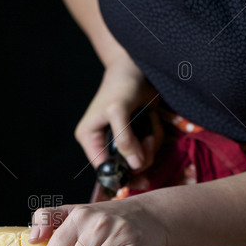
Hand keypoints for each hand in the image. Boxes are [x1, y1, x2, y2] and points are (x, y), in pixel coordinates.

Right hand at [74, 52, 163, 171]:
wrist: (137, 66)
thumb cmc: (121, 85)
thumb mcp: (118, 111)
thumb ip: (125, 139)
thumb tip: (135, 165)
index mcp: (90, 138)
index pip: (102, 169)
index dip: (121, 176)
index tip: (141, 178)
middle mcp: (103, 142)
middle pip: (124, 168)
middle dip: (141, 156)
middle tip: (148, 141)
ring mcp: (122, 140)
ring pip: (140, 159)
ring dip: (151, 145)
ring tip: (151, 123)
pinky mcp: (137, 134)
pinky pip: (149, 147)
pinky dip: (155, 135)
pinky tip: (153, 119)